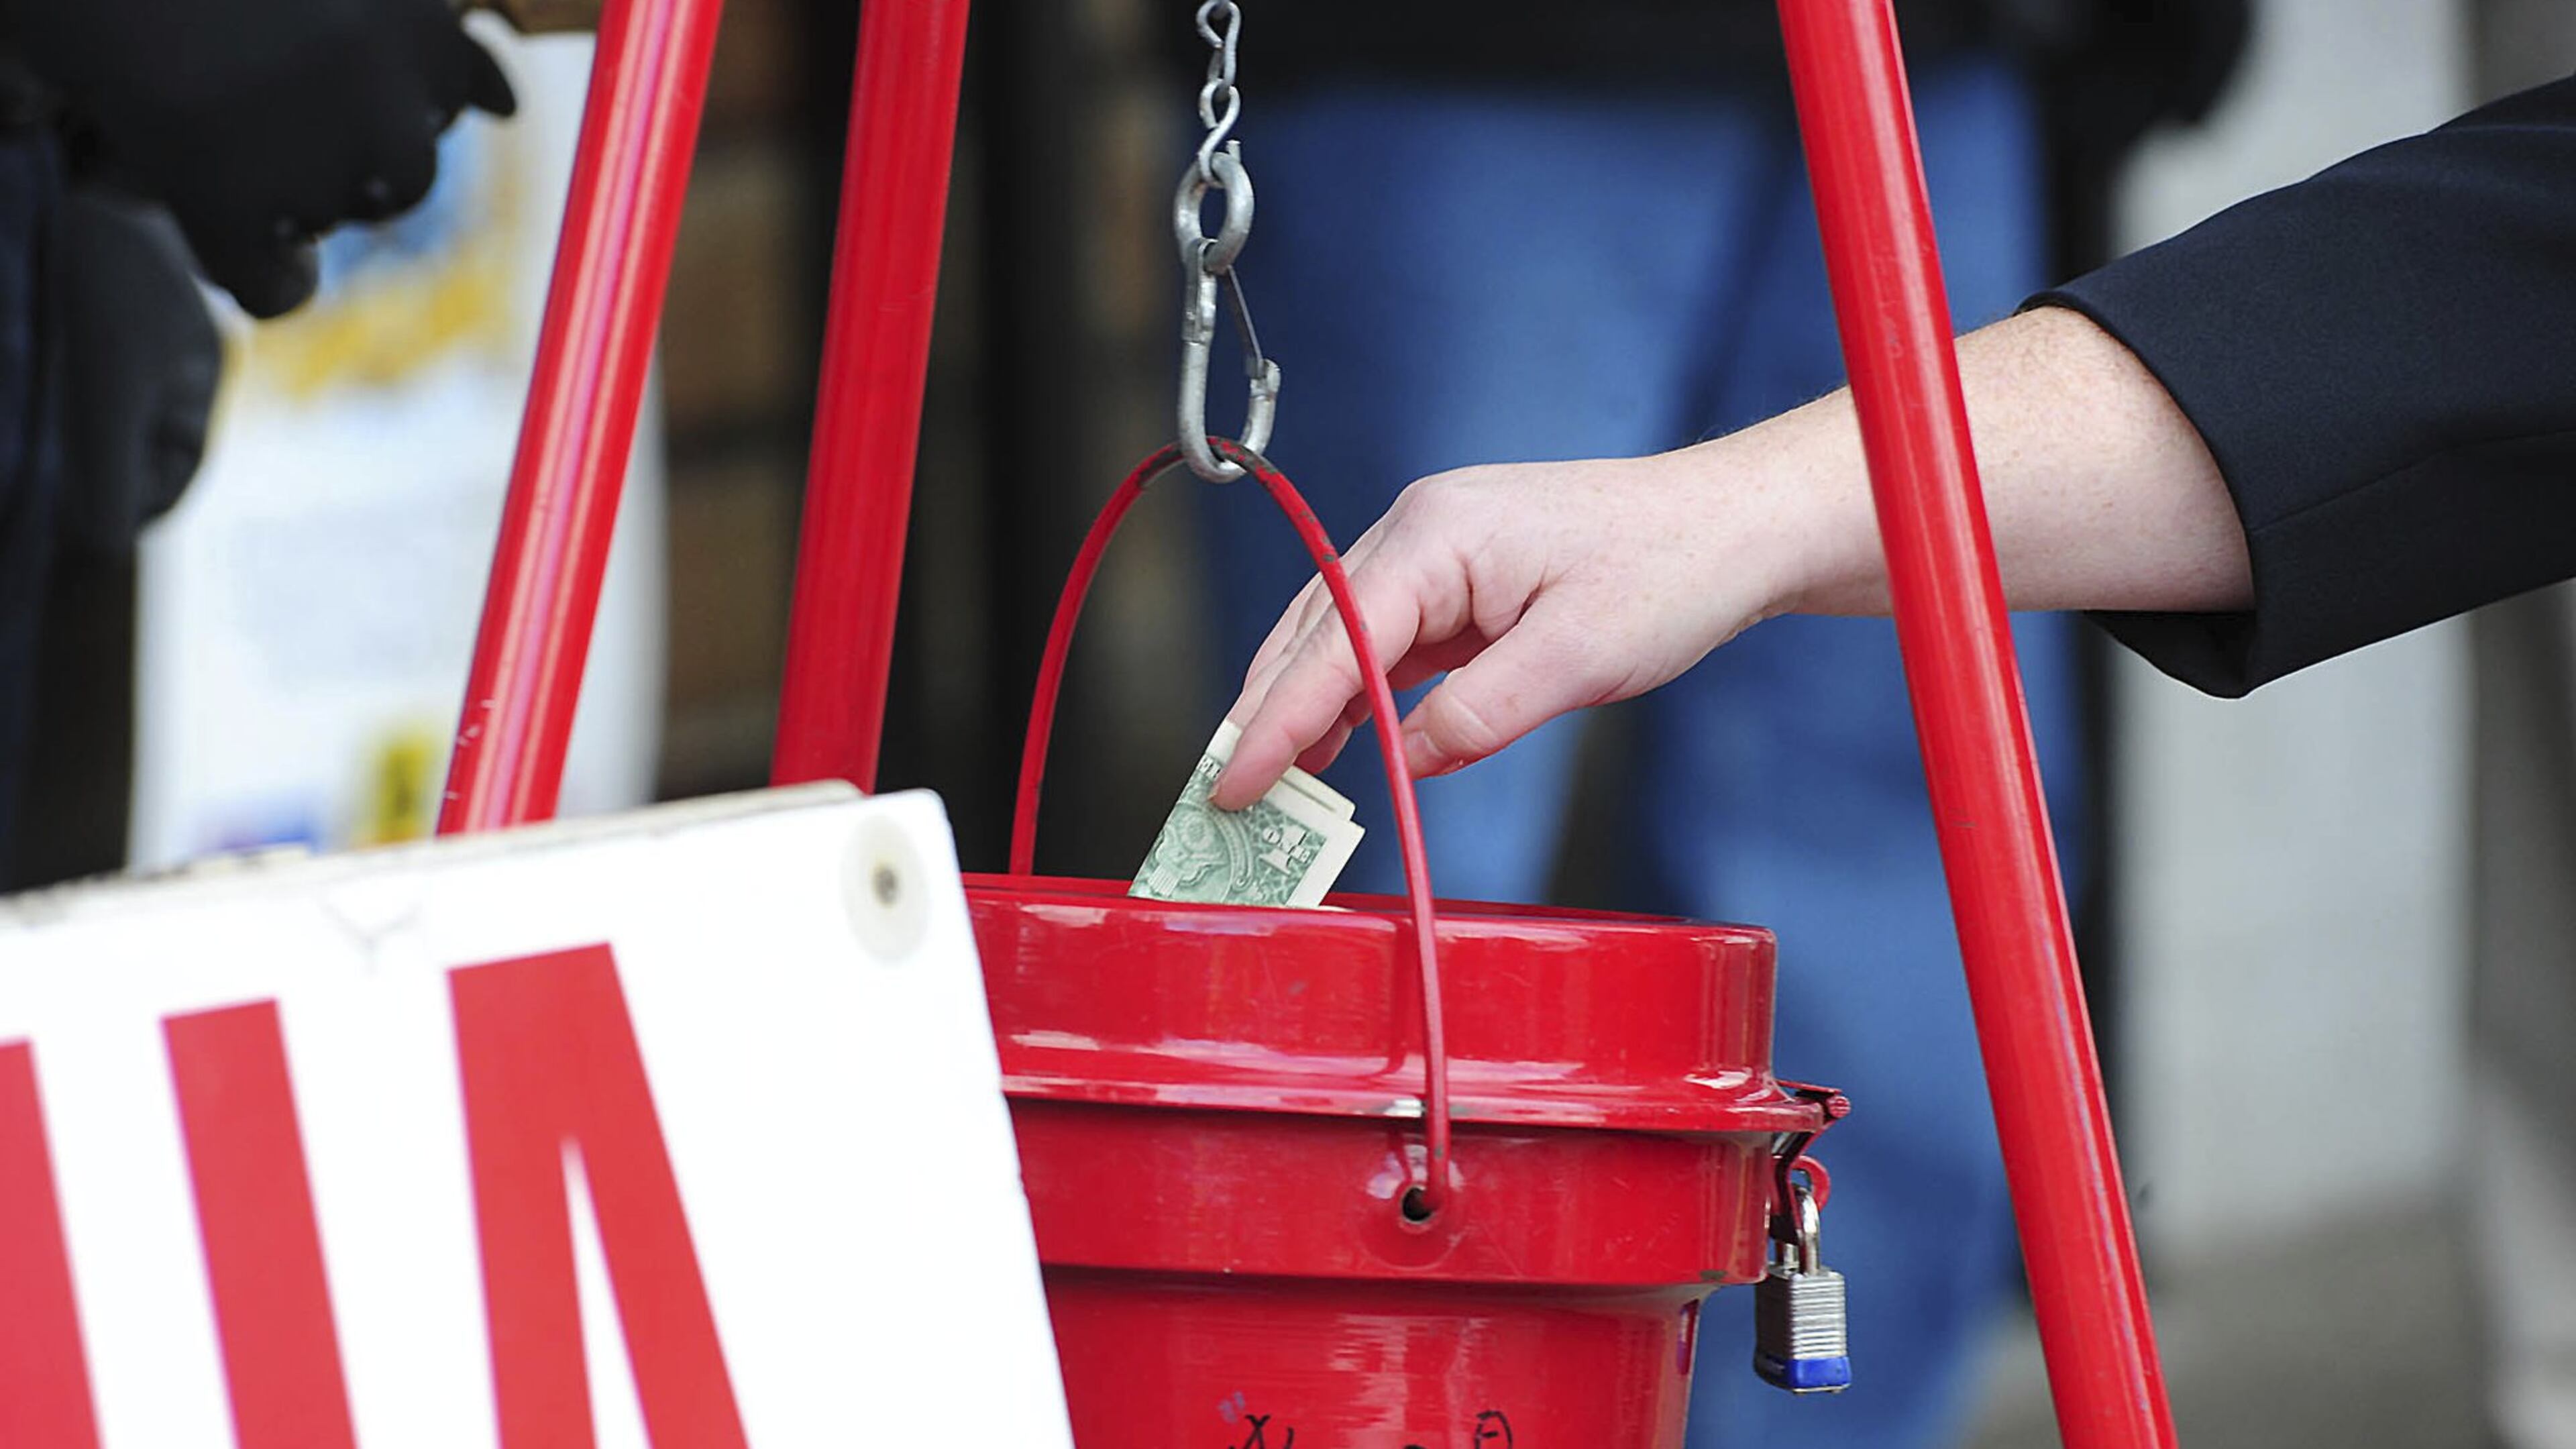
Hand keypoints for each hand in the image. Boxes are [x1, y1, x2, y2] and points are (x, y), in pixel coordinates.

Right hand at [20, 0, 516, 316]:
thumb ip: (436, 51)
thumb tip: (507, 111)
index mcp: (428, 36)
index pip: (442, 108)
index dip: (368, 87)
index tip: (306, 50)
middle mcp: (397, 110)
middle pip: (403, 185)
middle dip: (340, 154)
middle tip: (254, 94)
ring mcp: (325, 171)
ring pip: (330, 224)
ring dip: (282, 194)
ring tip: (215, 120)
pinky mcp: (244, 213)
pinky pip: (279, 292)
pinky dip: (256, 271)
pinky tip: (216, 214)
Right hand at [1211, 308, 2251, 811]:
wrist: (1736, 524)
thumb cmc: (1670, 574)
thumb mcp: (1575, 662)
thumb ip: (1473, 718)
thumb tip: (1398, 765)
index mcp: (1433, 537)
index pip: (1329, 643)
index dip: (1273, 725)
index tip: (1230, 788)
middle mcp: (1416, 532)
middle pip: (1311, 633)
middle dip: (1262, 719)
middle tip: (1221, 802)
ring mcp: (1434, 549)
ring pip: (1337, 634)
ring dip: (1300, 707)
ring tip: (1266, 785)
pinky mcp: (1459, 575)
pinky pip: (1381, 636)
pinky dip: (1350, 690)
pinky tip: (1338, 742)